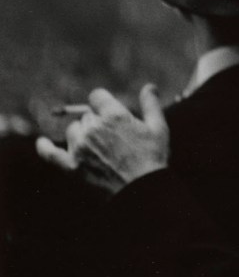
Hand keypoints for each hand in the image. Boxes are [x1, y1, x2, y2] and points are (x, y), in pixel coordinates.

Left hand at [36, 84, 168, 195]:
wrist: (141, 190)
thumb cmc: (152, 158)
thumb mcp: (158, 128)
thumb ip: (151, 104)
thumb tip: (149, 86)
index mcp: (114, 115)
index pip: (96, 96)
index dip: (103, 103)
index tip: (110, 111)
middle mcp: (94, 128)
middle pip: (87, 114)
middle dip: (97, 121)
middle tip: (113, 138)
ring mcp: (81, 147)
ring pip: (74, 131)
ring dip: (82, 134)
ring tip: (99, 148)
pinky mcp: (72, 166)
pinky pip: (51, 154)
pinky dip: (45, 148)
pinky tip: (41, 143)